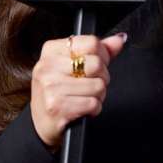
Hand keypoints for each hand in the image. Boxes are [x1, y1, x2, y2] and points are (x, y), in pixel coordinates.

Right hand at [31, 33, 125, 148]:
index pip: (92, 42)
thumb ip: (98, 51)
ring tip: (84, 97)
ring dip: (98, 96)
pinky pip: (93, 104)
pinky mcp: (57, 107)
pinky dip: (94, 109)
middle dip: (102, 78)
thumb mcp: (73, 66)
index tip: (96, 66)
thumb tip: (119, 39)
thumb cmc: (59, 92)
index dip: (102, 56)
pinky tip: (82, 109)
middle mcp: (48, 66)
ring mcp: (51, 86)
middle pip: (96, 64)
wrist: (42, 123)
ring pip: (98, 86)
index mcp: (51, 50)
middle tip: (90, 84)